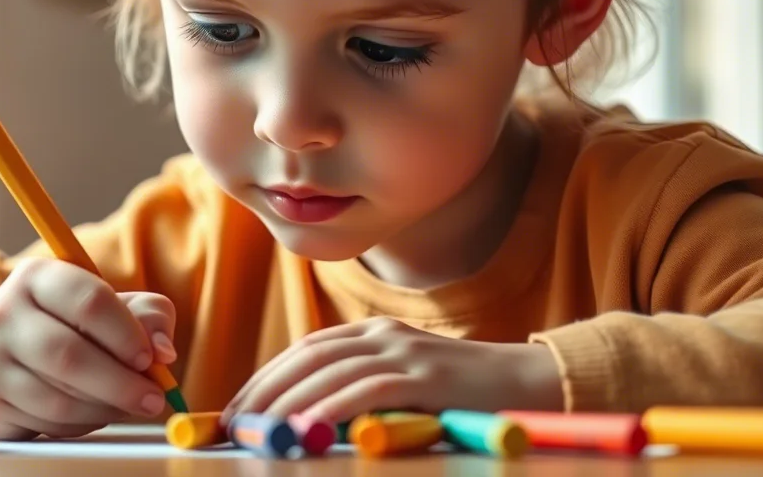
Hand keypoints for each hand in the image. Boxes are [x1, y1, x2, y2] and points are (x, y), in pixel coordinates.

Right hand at [0, 258, 177, 439]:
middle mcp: (3, 314)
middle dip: (121, 383)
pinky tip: (98, 411)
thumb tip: (164, 351)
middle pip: (69, 355)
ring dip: (105, 408)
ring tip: (130, 404)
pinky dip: (82, 424)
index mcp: (38, 276)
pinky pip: (46, 422)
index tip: (151, 358)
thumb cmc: (76, 321)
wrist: (10, 348)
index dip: (127, 334)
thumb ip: (150, 316)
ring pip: (57, 397)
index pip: (89, 302)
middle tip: (154, 398)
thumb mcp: (117, 304)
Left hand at [220, 317, 561, 425]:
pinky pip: (367, 390)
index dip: (267, 376)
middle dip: (265, 388)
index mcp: (374, 332)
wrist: (528, 381)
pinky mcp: (425, 376)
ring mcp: (405, 351)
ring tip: (258, 429)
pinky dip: (332, 406)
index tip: (237, 408)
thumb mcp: (406, 384)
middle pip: (308, 356)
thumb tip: (310, 421)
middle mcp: (383, 334)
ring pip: (330, 372)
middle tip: (234, 422)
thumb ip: (364, 389)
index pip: (306, 350)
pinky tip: (308, 426)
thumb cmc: (464, 393)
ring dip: (288, 401)